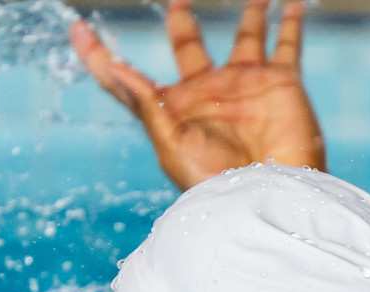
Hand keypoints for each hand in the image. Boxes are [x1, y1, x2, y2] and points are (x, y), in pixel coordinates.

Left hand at [70, 0, 325, 190]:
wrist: (270, 195)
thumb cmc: (217, 182)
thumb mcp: (172, 145)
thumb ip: (146, 104)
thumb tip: (113, 67)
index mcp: (172, 110)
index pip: (127, 78)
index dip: (99, 54)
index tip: (78, 28)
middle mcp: (206, 93)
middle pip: (188, 46)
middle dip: (181, 22)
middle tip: (175, 1)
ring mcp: (243, 84)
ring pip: (246, 36)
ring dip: (250, 14)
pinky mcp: (279, 82)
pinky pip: (287, 43)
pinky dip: (291, 22)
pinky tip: (291, 2)